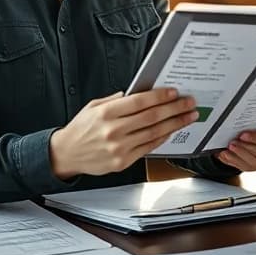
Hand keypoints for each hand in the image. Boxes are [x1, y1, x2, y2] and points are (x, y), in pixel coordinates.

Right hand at [49, 88, 198, 178]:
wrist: (66, 154)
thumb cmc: (80, 129)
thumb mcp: (93, 106)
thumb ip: (116, 100)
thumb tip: (137, 94)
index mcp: (106, 113)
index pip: (139, 102)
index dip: (159, 97)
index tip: (174, 93)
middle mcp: (113, 131)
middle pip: (151, 117)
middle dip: (174, 109)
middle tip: (189, 103)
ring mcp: (119, 148)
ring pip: (154, 133)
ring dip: (174, 124)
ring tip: (187, 117)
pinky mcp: (122, 162)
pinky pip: (148, 148)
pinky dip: (162, 138)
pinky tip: (171, 131)